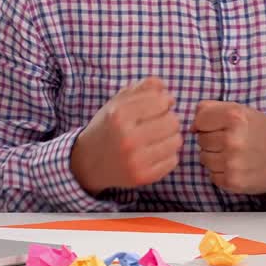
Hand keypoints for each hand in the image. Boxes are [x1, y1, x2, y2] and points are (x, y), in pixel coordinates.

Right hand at [70, 77, 182, 194]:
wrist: (88, 161)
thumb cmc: (108, 127)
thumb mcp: (118, 102)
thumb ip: (142, 87)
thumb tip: (166, 89)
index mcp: (119, 115)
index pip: (162, 102)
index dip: (163, 102)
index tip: (157, 107)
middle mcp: (127, 138)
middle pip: (173, 121)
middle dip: (168, 119)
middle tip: (157, 123)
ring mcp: (136, 160)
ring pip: (176, 141)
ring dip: (170, 137)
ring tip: (157, 138)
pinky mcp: (143, 177)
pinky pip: (173, 160)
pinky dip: (168, 154)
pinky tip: (154, 152)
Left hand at [192, 100, 265, 194]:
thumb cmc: (261, 131)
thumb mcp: (240, 110)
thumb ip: (211, 109)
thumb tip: (192, 126)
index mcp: (234, 116)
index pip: (199, 119)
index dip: (207, 123)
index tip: (219, 126)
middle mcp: (232, 140)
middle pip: (201, 139)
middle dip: (212, 139)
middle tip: (232, 140)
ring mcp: (231, 162)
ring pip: (203, 158)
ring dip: (215, 156)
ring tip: (234, 154)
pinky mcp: (232, 181)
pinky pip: (211, 175)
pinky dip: (221, 172)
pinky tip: (237, 166)